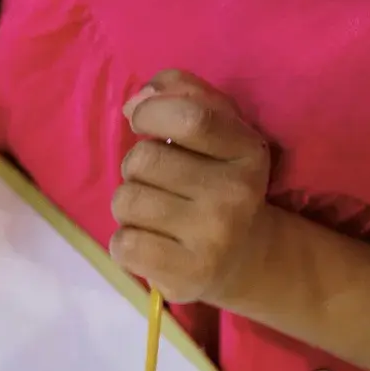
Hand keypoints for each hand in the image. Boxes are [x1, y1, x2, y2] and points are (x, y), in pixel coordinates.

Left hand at [112, 70, 276, 307]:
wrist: (244, 257)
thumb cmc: (217, 182)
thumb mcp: (217, 130)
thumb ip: (182, 96)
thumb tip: (137, 100)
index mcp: (247, 151)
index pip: (191, 118)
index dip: (152, 113)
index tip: (142, 121)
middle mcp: (235, 193)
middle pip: (142, 160)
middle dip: (136, 167)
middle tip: (160, 183)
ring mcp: (213, 237)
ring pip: (125, 201)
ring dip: (128, 205)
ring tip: (156, 214)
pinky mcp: (186, 274)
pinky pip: (122, 244)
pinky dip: (125, 242)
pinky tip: (152, 242)